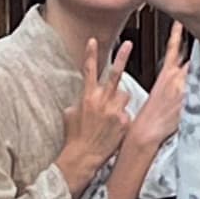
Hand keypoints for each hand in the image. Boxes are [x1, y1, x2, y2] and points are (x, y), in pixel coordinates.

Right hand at [57, 34, 133, 196]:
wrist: (83, 157)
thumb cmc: (75, 136)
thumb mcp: (71, 114)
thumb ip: (81, 100)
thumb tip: (85, 95)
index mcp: (87, 97)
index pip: (89, 70)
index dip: (90, 54)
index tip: (93, 40)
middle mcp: (102, 101)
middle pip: (115, 74)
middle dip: (122, 57)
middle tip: (128, 43)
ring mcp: (115, 110)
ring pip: (124, 95)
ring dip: (120, 101)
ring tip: (110, 115)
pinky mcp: (125, 121)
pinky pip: (127, 113)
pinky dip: (122, 118)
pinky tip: (114, 129)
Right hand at [131, 25, 189, 147]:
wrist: (146, 131)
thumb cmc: (149, 114)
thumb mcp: (158, 90)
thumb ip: (172, 79)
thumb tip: (184, 73)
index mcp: (165, 73)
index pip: (173, 47)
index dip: (177, 33)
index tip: (180, 21)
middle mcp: (176, 77)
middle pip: (193, 58)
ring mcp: (185, 88)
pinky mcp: (190, 99)